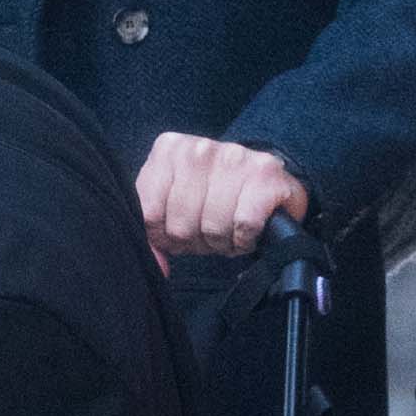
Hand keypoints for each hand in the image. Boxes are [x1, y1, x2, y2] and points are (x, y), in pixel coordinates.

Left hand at [136, 134, 307, 257]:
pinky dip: (245, 238)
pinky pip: (244, 225)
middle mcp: (198, 149)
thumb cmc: (214, 194)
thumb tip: (157, 265)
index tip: (182, 229)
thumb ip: (154, 230)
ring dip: (223, 242)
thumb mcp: (173, 203)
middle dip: (197, 240)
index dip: (166, 235)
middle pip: (181, 226)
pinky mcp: (265, 173)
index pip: (149, 214)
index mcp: (169, 150)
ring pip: (212, 228)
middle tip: (210, 230)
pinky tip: (248, 229)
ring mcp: (233, 156)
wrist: (266, 178)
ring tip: (230, 229)